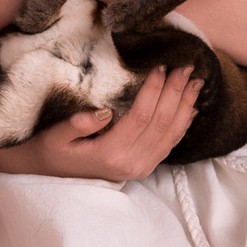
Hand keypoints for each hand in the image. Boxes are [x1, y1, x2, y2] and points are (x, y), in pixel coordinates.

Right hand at [21, 67, 202, 180]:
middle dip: (176, 93)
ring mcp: (141, 167)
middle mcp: (130, 163)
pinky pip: (170, 145)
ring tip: (195, 82)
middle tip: (186, 67)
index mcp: (109, 153)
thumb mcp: (54, 137)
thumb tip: (103, 112)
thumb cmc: (52, 153)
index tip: (160, 67)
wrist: (53, 179)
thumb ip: (76, 126)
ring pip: (170, 135)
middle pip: (161, 124)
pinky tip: (191, 107)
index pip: (140, 117)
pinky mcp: (145, 168)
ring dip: (185, 106)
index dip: (154, 91)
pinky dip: (183, 124)